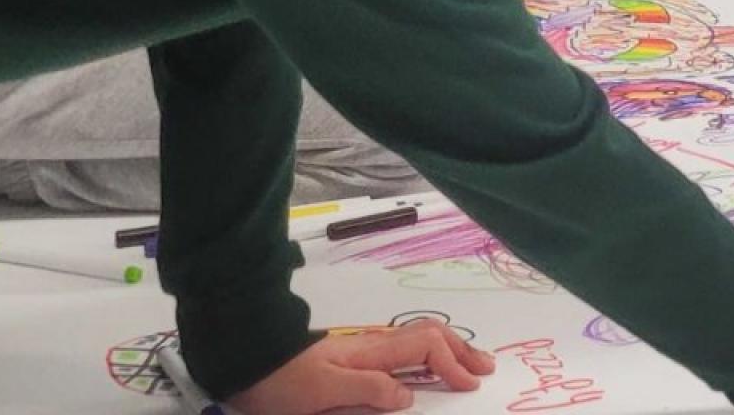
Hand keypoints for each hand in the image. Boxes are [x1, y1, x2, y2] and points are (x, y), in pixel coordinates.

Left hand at [228, 322, 494, 414]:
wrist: (247, 361)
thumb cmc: (282, 382)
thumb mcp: (322, 393)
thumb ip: (369, 390)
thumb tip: (410, 397)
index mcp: (372, 353)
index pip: (426, 349)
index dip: (453, 365)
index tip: (470, 386)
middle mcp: (374, 346)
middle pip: (430, 336)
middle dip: (461, 350)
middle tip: (487, 367)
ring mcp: (365, 351)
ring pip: (419, 340)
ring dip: (449, 349)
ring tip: (468, 363)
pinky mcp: (354, 359)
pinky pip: (404, 351)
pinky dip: (428, 353)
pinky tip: (428, 367)